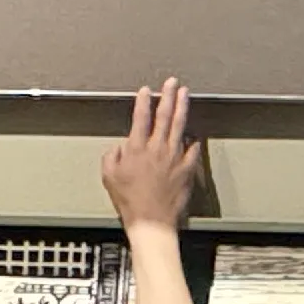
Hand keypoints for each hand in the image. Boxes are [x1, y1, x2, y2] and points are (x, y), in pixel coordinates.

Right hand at [100, 80, 202, 236]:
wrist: (151, 221)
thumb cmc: (130, 202)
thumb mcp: (108, 177)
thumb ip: (111, 157)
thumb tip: (118, 148)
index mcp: (137, 149)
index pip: (140, 118)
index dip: (143, 102)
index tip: (145, 91)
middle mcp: (157, 149)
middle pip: (164, 116)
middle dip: (167, 96)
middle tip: (171, 83)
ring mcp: (174, 158)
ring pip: (179, 126)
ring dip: (182, 108)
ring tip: (185, 94)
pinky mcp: (186, 170)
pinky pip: (192, 151)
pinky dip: (193, 141)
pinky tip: (194, 134)